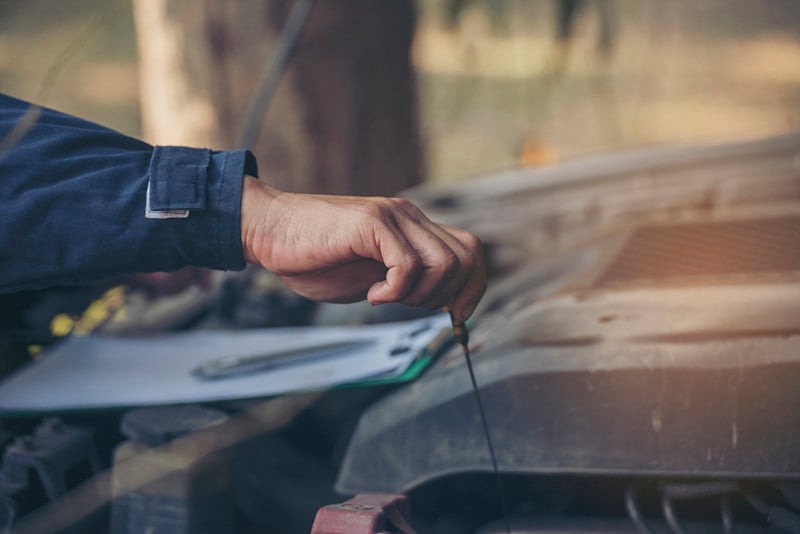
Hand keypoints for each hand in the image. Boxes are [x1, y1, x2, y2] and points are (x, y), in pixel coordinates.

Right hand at [240, 176, 485, 321]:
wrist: (271, 232)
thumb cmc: (314, 256)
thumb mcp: (372, 274)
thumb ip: (405, 280)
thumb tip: (441, 301)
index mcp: (413, 228)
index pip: (469, 250)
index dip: (473, 286)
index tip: (456, 315)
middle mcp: (409, 217)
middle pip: (466, 256)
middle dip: (449, 295)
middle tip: (410, 305)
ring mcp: (392, 217)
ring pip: (444, 262)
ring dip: (422, 294)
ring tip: (387, 298)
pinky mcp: (371, 223)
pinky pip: (408, 264)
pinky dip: (396, 291)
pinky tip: (371, 295)